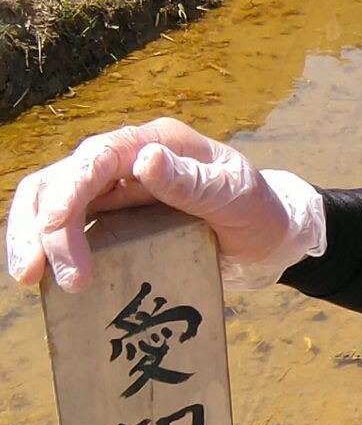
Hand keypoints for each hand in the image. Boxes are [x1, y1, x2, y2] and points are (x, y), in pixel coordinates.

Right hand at [6, 119, 323, 293]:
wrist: (271, 236)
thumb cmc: (257, 211)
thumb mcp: (235, 196)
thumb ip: (191, 181)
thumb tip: (143, 161)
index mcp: (154, 143)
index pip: (94, 160)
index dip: (66, 201)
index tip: (64, 252)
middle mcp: (126, 160)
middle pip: (59, 180)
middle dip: (38, 226)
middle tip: (36, 277)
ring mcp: (115, 189)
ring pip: (51, 199)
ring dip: (31, 236)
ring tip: (28, 278)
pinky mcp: (112, 218)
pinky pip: (68, 226)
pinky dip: (48, 249)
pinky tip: (44, 282)